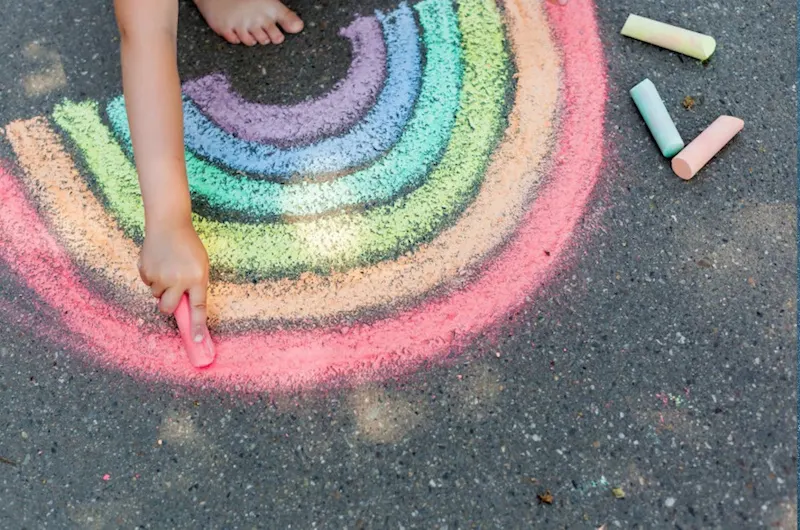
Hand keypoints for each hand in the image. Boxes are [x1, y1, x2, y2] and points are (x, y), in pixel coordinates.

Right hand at [138, 220, 209, 341]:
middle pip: (169, 308)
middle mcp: (178, 279)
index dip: (197, 326)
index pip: (198, 308)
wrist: (169, 224)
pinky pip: (148, 283)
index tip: (198, 340)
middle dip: (169, 305)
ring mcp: (160, 276)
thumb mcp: (200, 265)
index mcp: (196, 278)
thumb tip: (188, 307)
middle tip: (172, 293)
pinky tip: (158, 262)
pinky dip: (152, 277)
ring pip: (157, 295)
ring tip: (167, 268)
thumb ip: (196, 285)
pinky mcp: (146, 271)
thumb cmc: (188, 246)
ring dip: (161, 287)